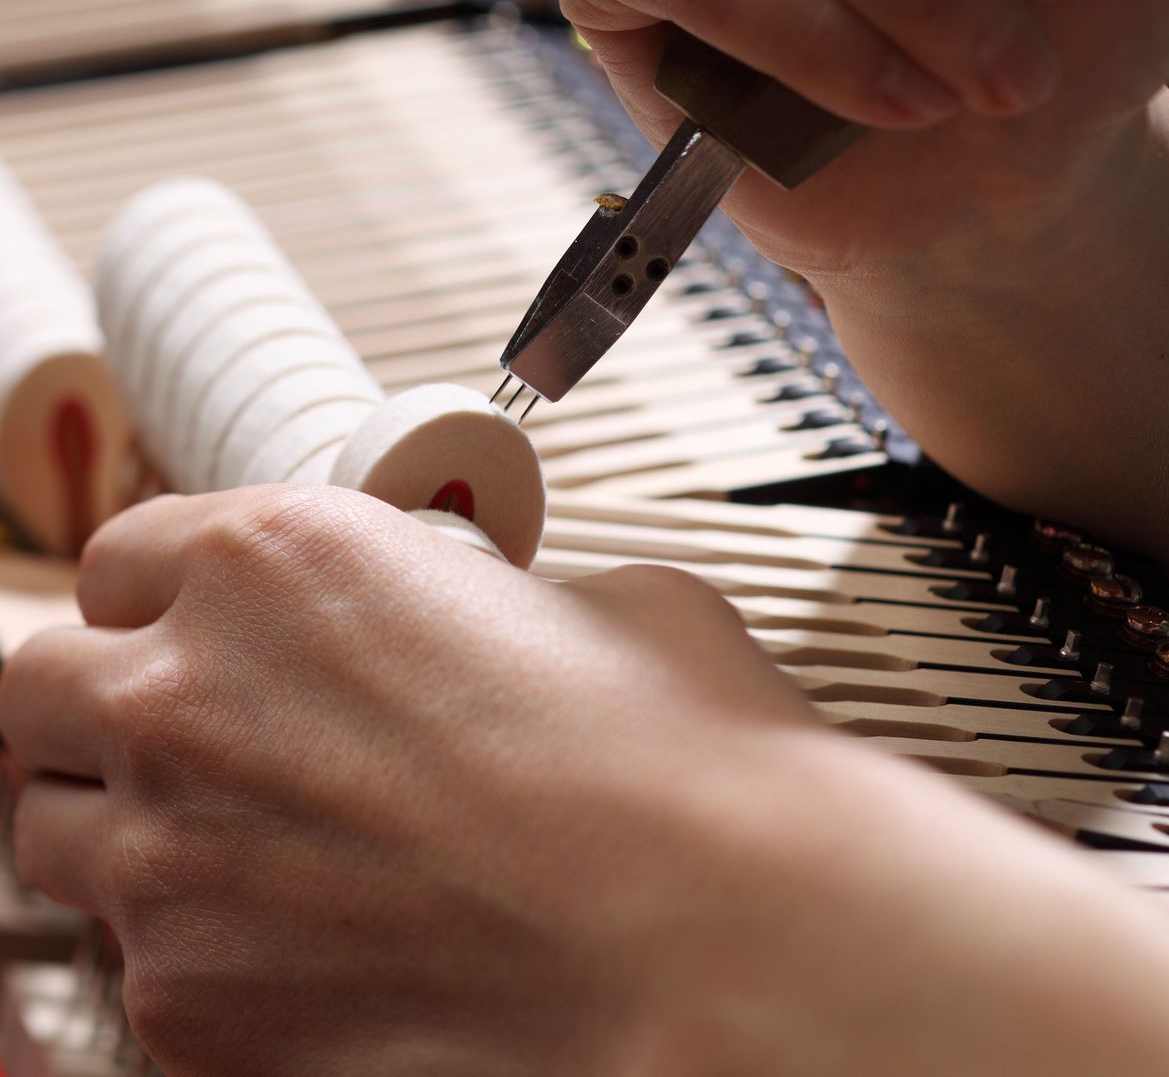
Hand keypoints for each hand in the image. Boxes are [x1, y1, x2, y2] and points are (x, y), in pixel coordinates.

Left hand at [0, 485, 825, 1074]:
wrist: (704, 929)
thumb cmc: (668, 759)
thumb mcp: (584, 596)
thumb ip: (468, 594)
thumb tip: (467, 623)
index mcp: (280, 562)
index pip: (127, 553)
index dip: (177, 588)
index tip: (213, 619)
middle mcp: (189, 701)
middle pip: (34, 687)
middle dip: (103, 704)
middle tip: (195, 729)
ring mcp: (169, 866)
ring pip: (52, 837)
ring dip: (128, 829)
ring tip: (250, 846)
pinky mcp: (189, 1012)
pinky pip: (136, 969)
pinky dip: (198, 951)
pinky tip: (315, 942)